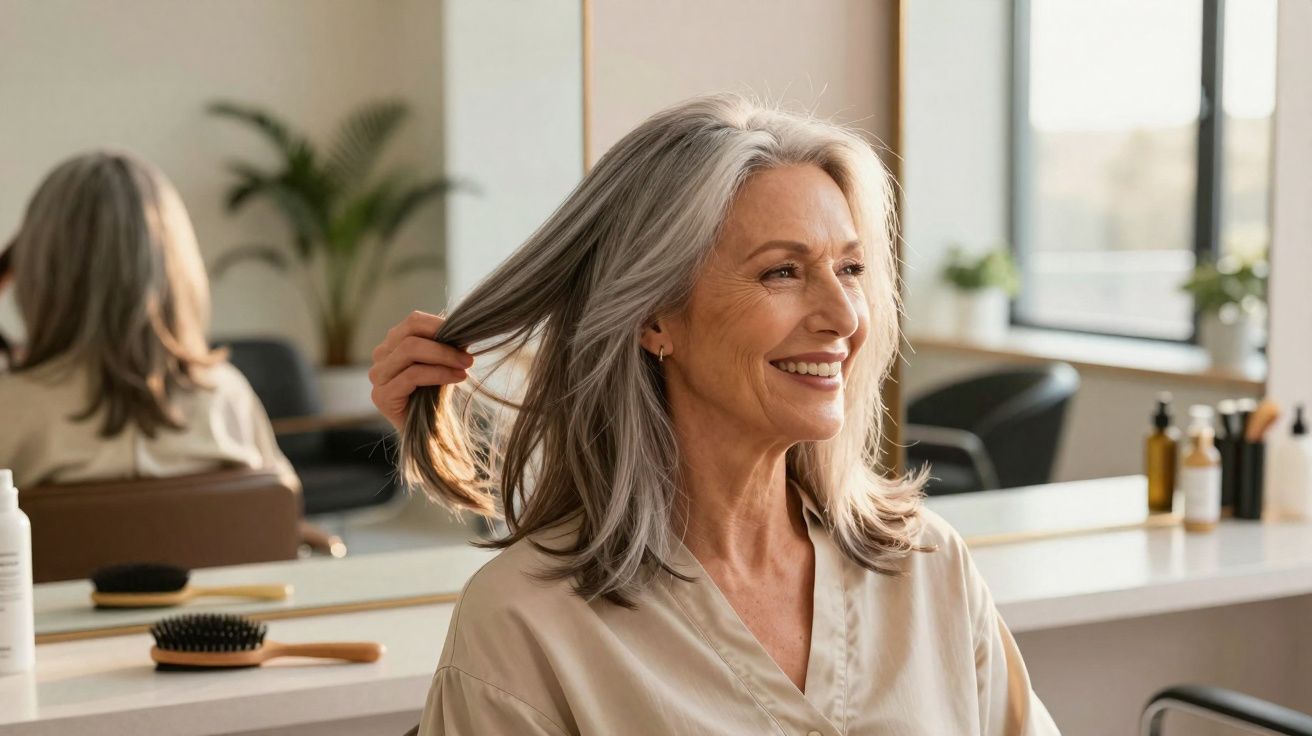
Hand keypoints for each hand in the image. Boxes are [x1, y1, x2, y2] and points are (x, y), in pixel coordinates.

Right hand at [369, 311, 474, 430]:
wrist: (432, 433)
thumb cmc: (437, 395)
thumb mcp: (442, 363)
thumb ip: (445, 344)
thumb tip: (462, 326)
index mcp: (393, 344)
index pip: (414, 321)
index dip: (440, 325)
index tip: (464, 336)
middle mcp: (380, 357)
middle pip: (410, 333)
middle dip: (444, 343)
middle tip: (468, 356)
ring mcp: (377, 376)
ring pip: (410, 350)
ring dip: (443, 357)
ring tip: (465, 367)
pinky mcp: (381, 395)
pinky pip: (412, 374)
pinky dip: (438, 373)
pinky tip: (457, 378)